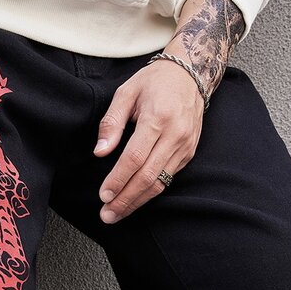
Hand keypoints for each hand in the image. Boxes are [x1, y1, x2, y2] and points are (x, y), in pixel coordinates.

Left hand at [94, 56, 203, 223]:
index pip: (134, 158)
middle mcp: (175, 135)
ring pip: (160, 184)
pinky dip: (150, 193)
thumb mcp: (126, 92)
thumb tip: (100, 152)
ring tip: (117, 213)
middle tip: (107, 215)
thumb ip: (111, 123)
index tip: (103, 195)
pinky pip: (168, 180)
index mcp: (157, 118)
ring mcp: (184, 147)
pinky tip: (134, 201)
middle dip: (125, 199)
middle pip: (147, 177)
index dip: (118, 179)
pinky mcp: (188, 154)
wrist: (191, 75)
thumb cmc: (154, 82)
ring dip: (137, 202)